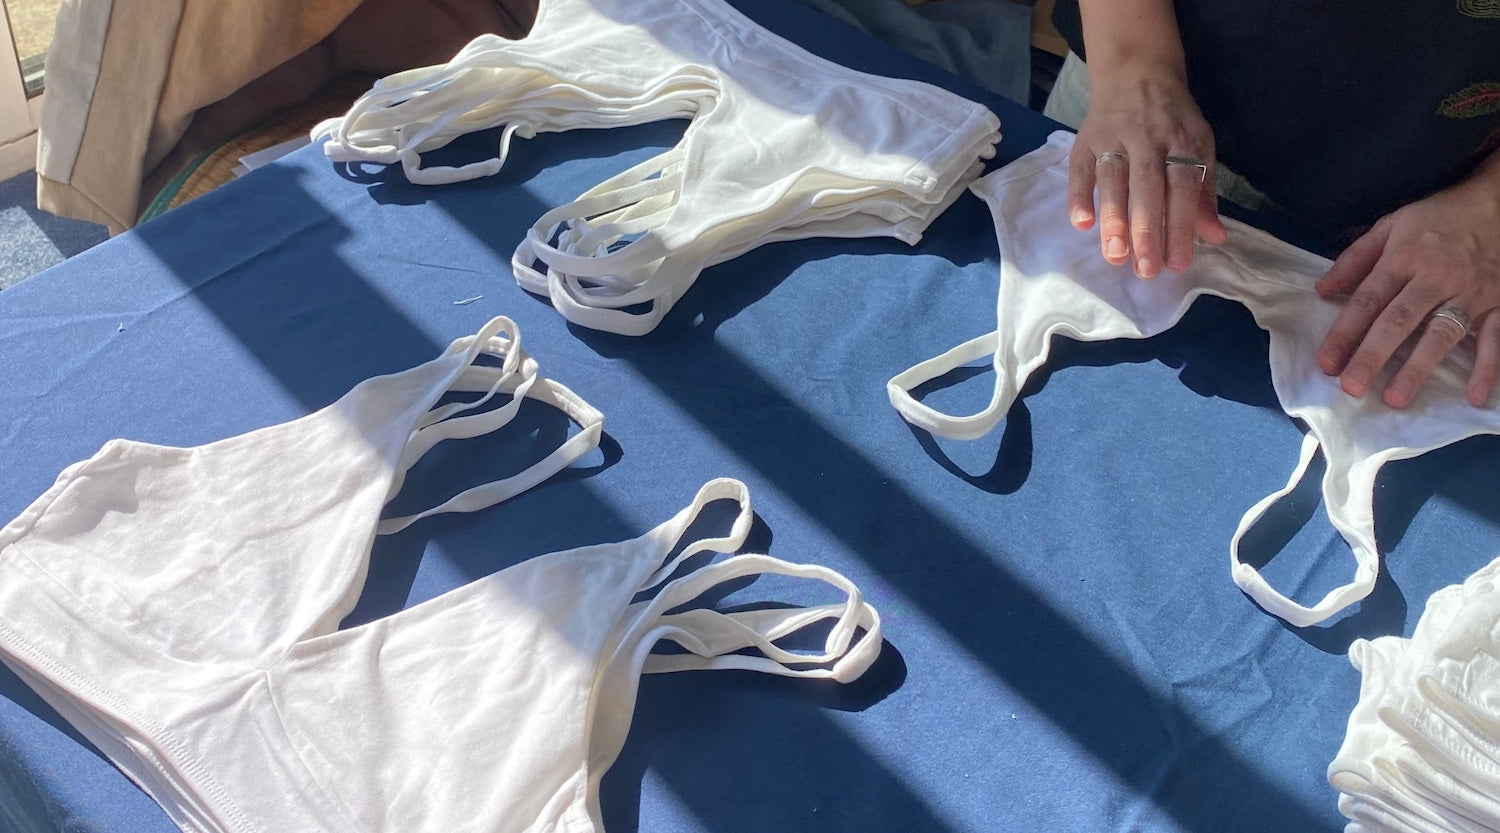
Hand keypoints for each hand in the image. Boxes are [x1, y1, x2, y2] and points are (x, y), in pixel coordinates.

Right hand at [1067, 60, 1225, 278]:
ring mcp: (1114, 136)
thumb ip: (1203, 193)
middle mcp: (1148, 137)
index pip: (1183, 186)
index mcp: (1182, 139)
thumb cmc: (1172, 120)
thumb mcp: (1198, 146)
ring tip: (1115, 255)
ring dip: (1114, 218)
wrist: (1136, 70)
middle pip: (1148, 186)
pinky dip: (1079, 195)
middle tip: (1146, 270)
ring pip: (1114, 179)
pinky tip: (1081, 224)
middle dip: (1147, 229)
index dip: (1181, 225)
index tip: (1178, 263)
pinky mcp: (1085, 139)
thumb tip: (1214, 236)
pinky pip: (1080, 169)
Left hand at [1315, 176, 1499, 407]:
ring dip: (1418, 367)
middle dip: (1373, 355)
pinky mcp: (1498, 302)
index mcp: (1403, 258)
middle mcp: (1434, 277)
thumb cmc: (1438, 217)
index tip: (1326, 362)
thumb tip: (1322, 290)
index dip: (1344, 332)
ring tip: (1395, 398)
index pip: (1367, 300)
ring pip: (1440, 334)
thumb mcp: (1391, 225)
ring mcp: (1469, 292)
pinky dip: (1487, 367)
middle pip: (1398, 321)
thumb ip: (1355, 258)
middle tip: (1351, 387)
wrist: (1498, 201)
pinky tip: (1474, 396)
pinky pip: (1494, 338)